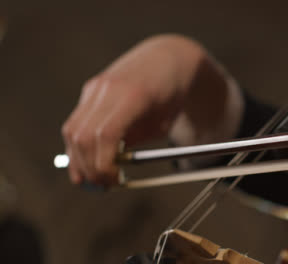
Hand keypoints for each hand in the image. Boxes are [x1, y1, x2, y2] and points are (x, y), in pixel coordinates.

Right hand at [62, 34, 243, 186]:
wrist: (167, 60)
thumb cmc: (171, 95)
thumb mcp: (162, 125)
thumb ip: (134, 145)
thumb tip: (108, 170)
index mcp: (133, 96)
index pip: (105, 135)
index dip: (104, 164)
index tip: (113, 182)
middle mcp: (108, 89)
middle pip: (82, 136)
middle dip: (88, 167)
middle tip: (100, 186)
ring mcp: (96, 88)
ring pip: (72, 130)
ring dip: (78, 159)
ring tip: (92, 179)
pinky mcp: (90, 90)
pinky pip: (76, 122)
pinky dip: (78, 145)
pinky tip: (88, 160)